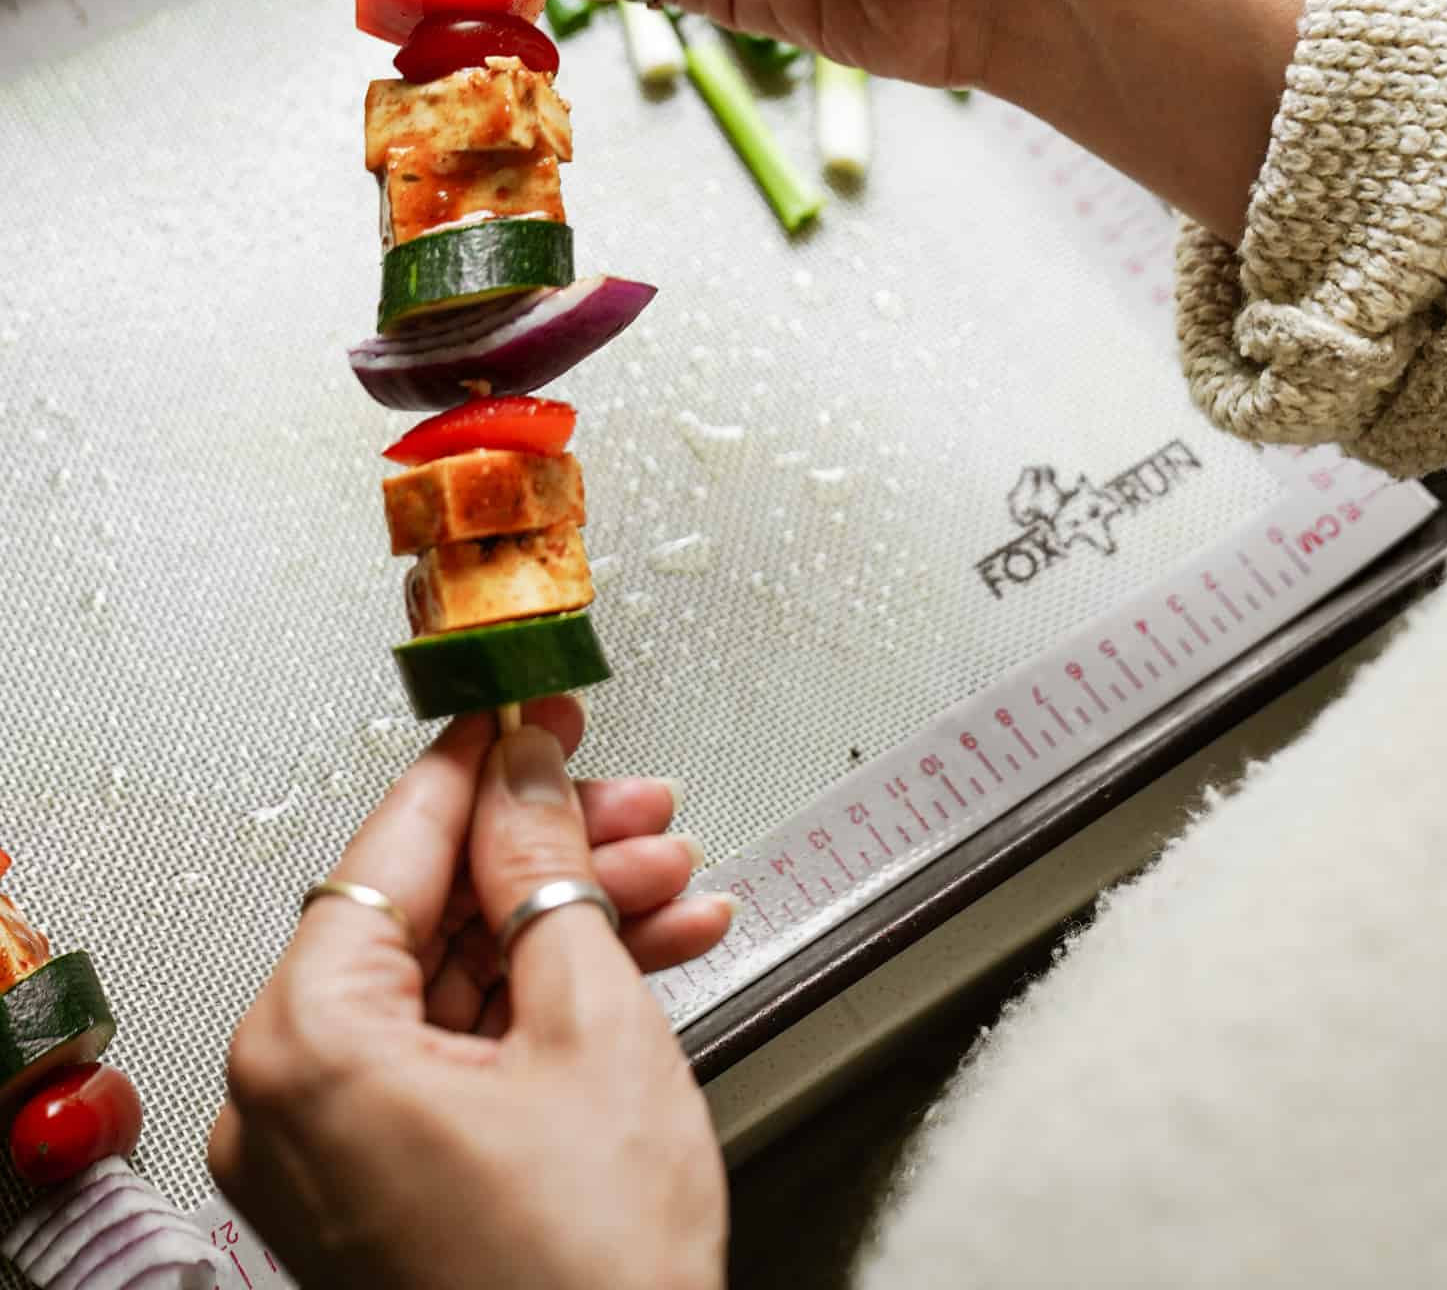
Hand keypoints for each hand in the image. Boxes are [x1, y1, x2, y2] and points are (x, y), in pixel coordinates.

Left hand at [210, 699, 729, 1289]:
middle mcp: (289, 1095)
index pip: (394, 842)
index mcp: (308, 1043)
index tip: (532, 702)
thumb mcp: (590, 1025)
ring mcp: (328, 1150)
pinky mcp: (375, 1184)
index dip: (484, 760)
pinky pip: (455, 1051)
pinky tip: (647, 954)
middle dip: (552, 850)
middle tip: (632, 798)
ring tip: (670, 877)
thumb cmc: (586, 1277)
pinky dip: (546, 1003)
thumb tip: (526, 772)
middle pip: (426, 911)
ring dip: (567, 922)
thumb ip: (549, 872)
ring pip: (452, 978)